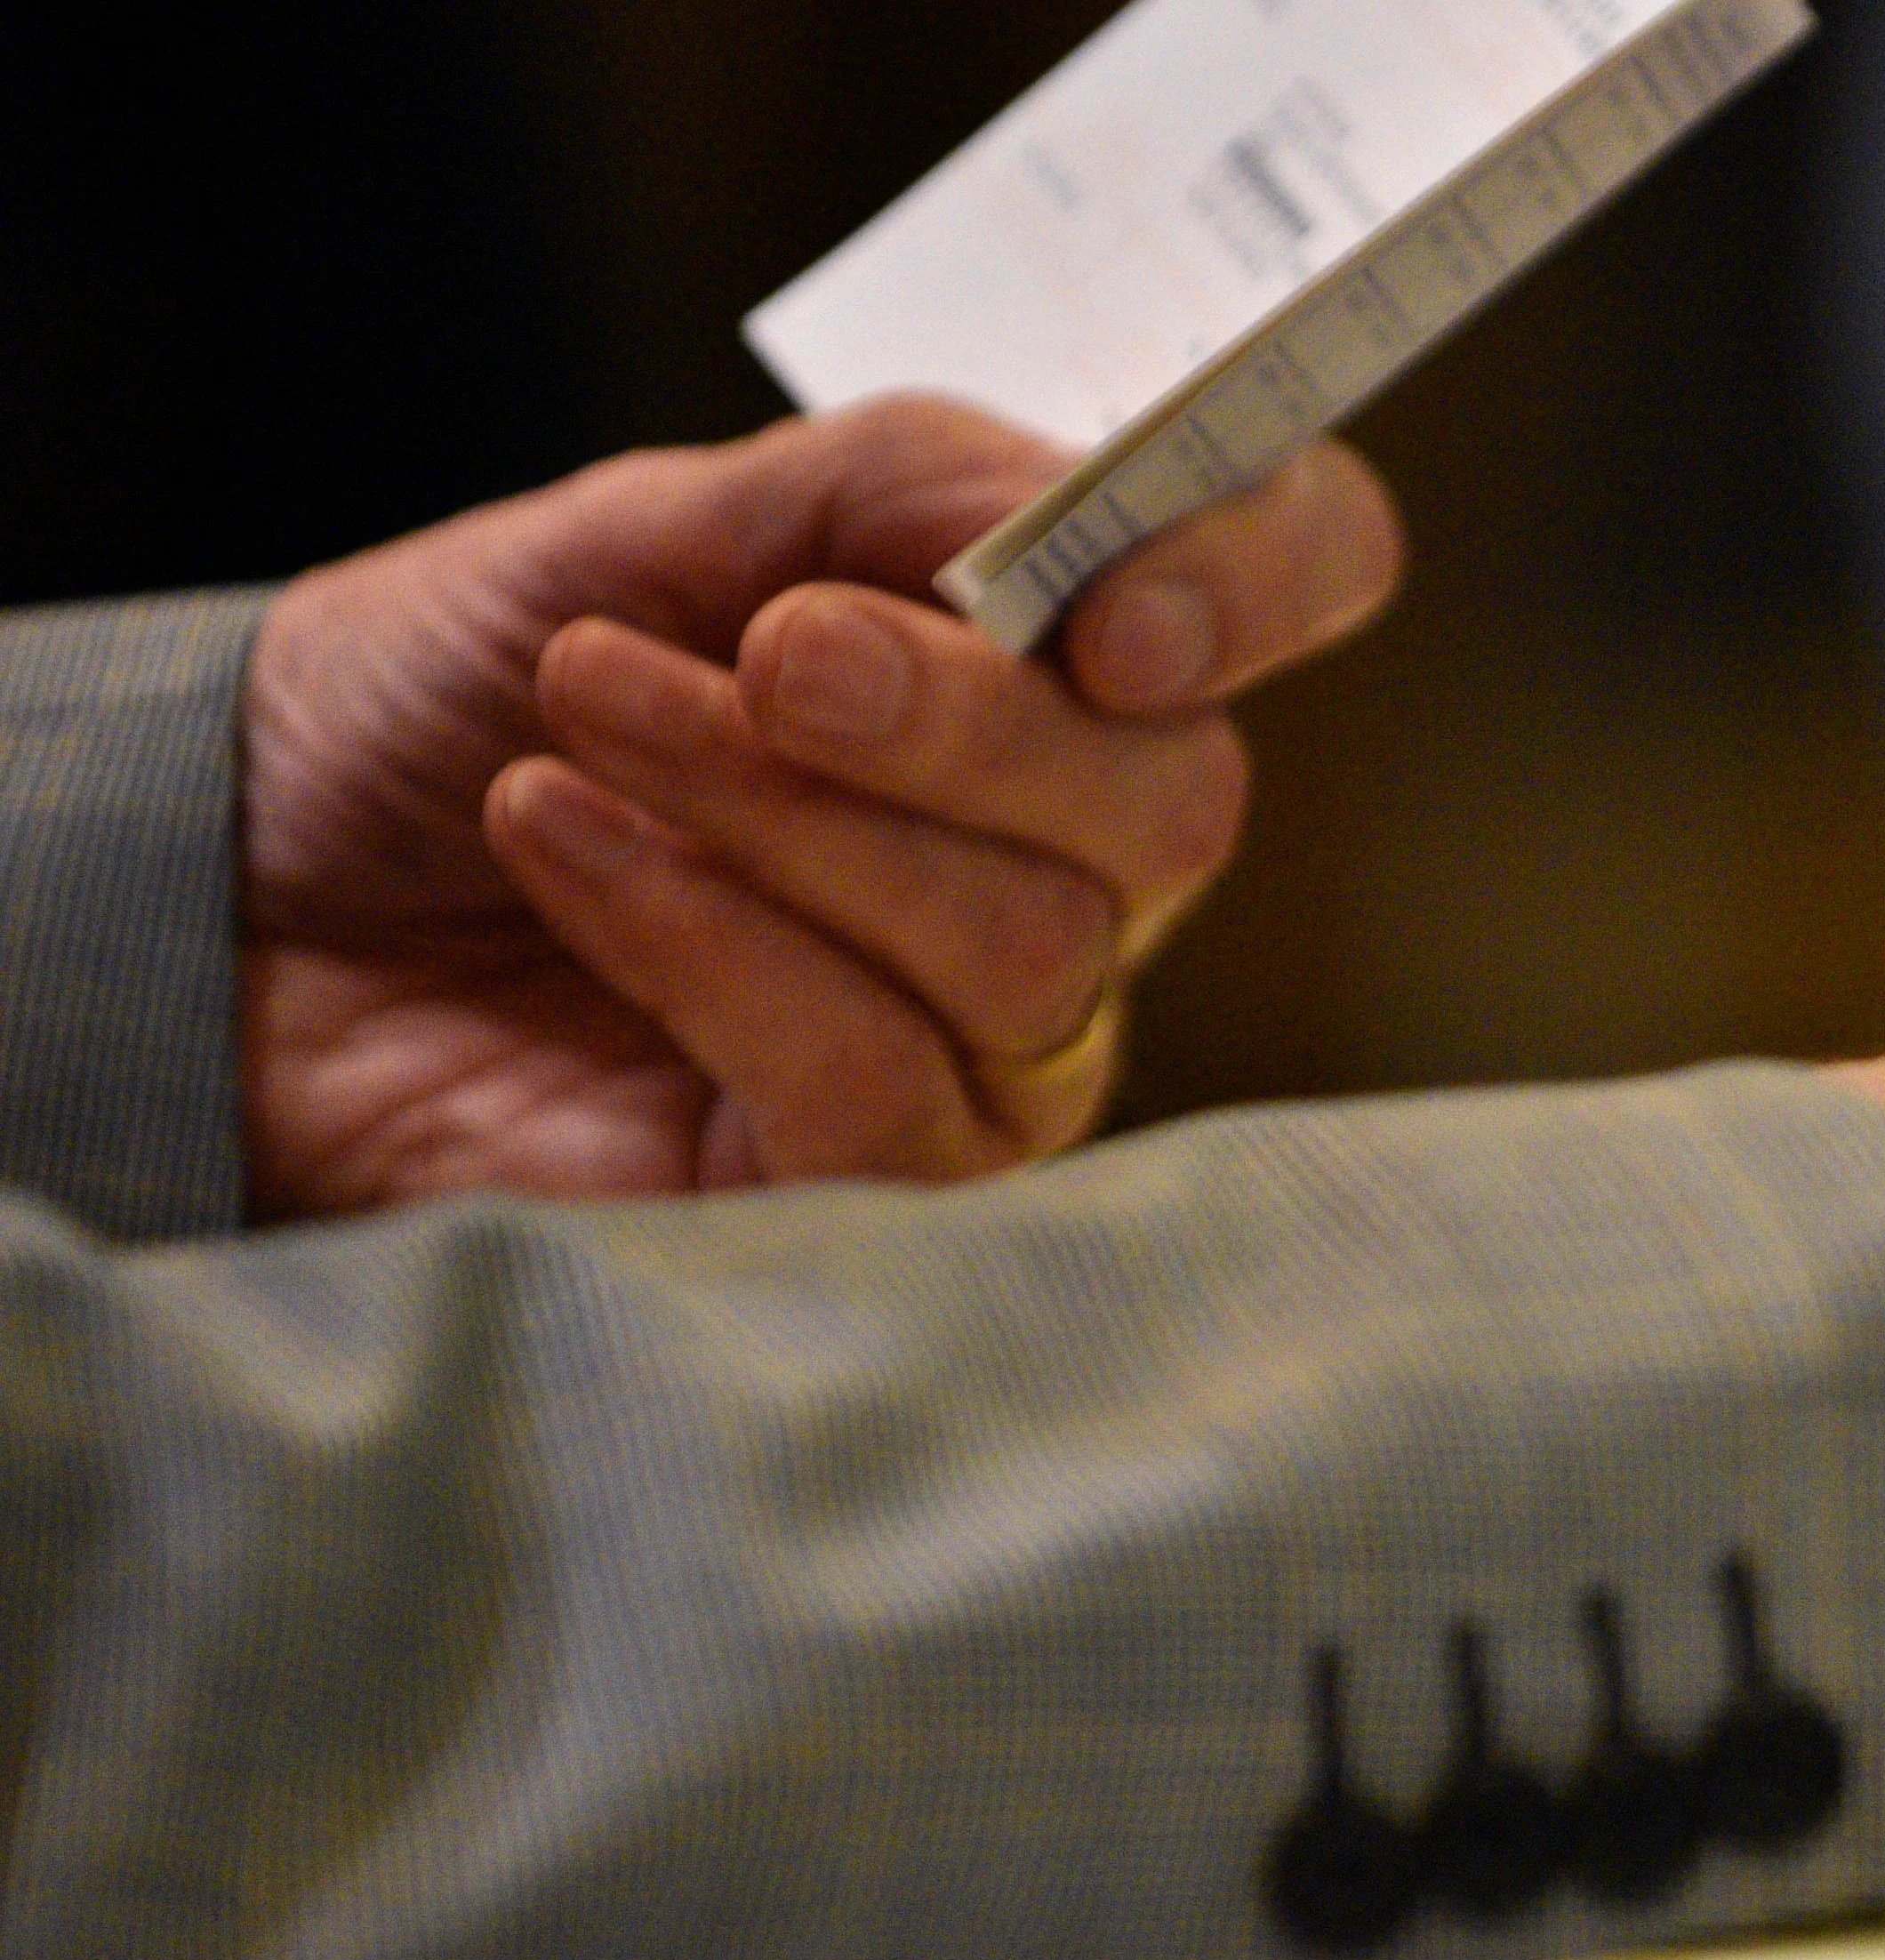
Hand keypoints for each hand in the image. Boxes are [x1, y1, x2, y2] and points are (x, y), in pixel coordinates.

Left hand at [239, 397, 1404, 1216]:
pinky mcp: (867, 1189)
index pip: (1298, 574)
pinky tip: (565, 840)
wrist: (229, 877)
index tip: (1114, 611)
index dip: (1265, 577)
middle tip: (768, 656)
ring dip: (791, 822)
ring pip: (1032, 955)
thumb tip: (1078, 506)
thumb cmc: (449, 694)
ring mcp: (991, 1037)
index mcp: (1056, 649)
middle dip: (967, 724)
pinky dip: (714, 944)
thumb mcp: (658, 520)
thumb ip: (892, 488)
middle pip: (1176, 809)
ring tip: (589, 719)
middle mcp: (1072, 850)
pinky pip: (891, 1086)